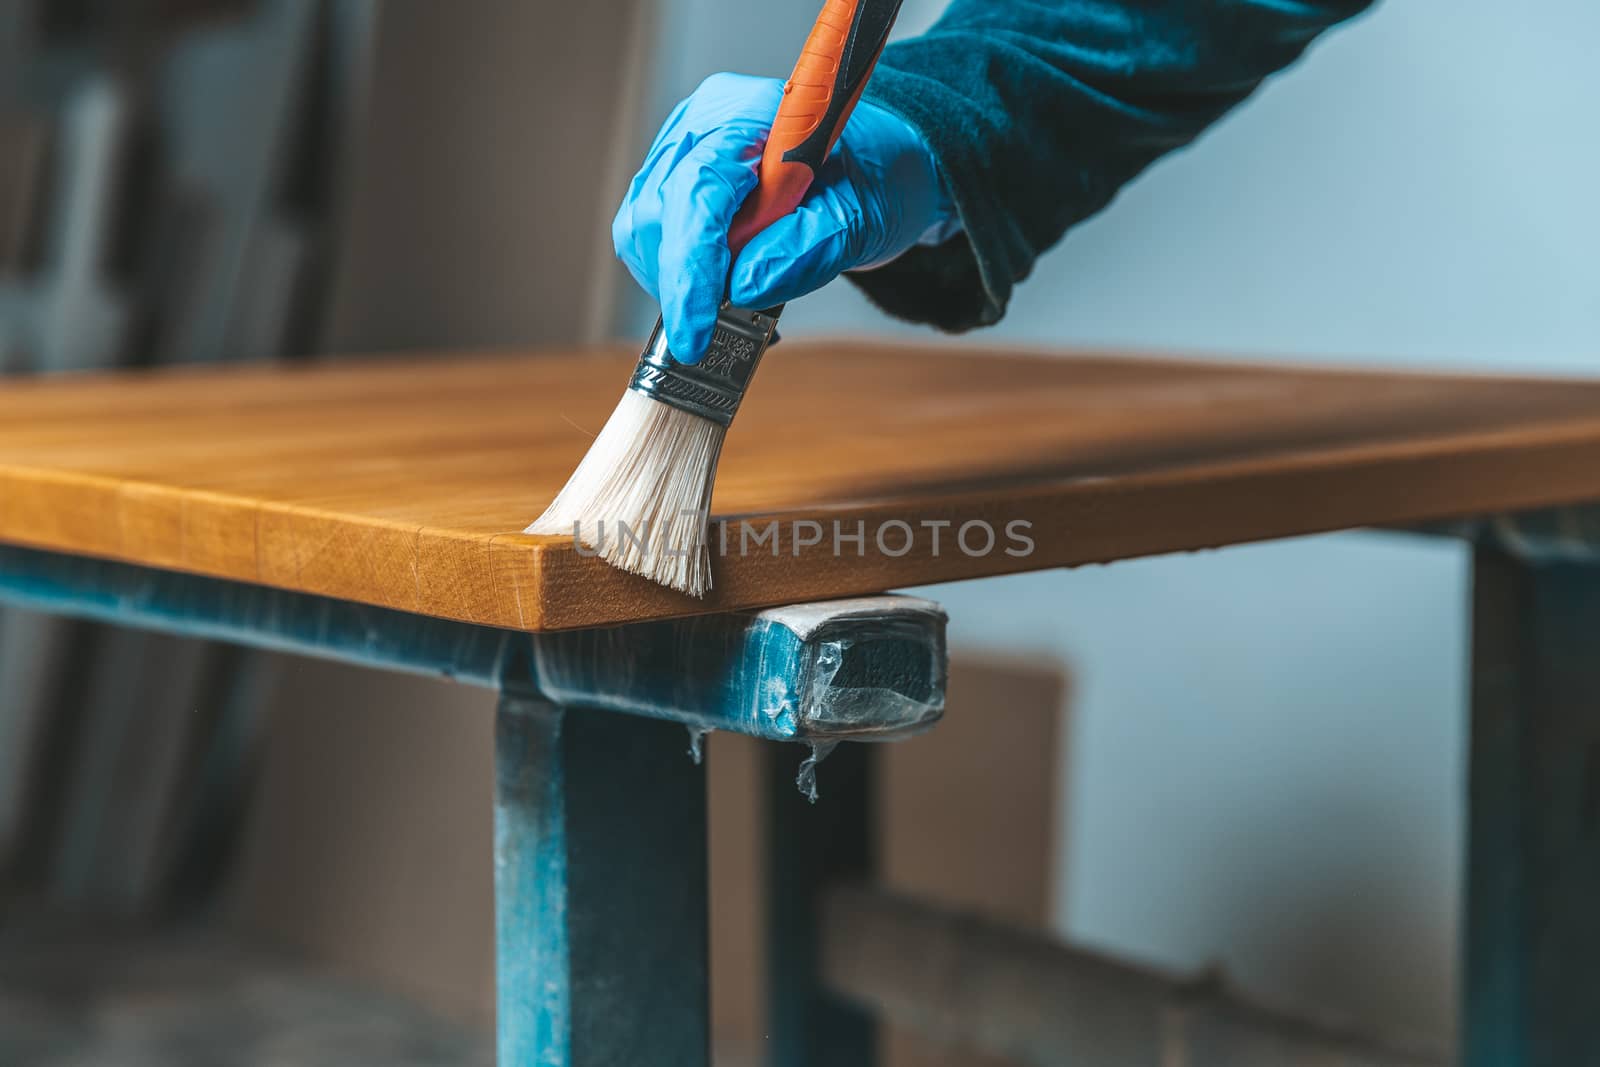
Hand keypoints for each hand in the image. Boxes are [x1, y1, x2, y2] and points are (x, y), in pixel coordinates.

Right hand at [613, 72, 956, 363]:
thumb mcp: (865, 216)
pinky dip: (679, 275)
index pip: (698, 189)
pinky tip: (716, 287)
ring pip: (642, 229)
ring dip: (676, 281)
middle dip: (682, 280)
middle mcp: (704, 124)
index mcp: (752, 114)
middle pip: (656, 211)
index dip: (692, 266)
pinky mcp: (673, 178)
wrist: (878, 164)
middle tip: (719, 327)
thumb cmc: (877, 176)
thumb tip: (744, 286)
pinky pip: (651, 236)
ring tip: (725, 304)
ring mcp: (682, 149)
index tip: (695, 332)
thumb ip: (809, 247)